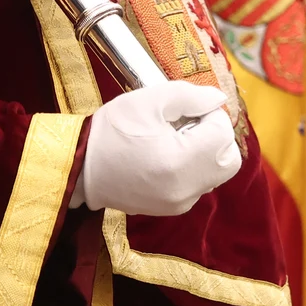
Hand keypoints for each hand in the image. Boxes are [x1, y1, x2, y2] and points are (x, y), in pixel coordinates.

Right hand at [76, 82, 239, 215]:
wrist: (77, 168)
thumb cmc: (110, 131)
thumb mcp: (148, 101)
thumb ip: (190, 96)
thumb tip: (219, 100)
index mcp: (180, 162)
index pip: (223, 133)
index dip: (210, 115)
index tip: (187, 110)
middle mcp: (185, 189)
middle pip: (229, 158)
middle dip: (215, 136)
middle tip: (186, 124)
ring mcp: (180, 203)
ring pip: (216, 173)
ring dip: (205, 153)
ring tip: (173, 140)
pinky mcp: (172, 209)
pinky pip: (199, 184)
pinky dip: (194, 168)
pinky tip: (166, 156)